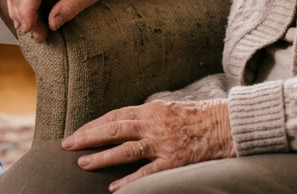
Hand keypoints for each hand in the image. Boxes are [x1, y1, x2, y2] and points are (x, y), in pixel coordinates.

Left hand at [62, 100, 234, 189]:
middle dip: (88, 136)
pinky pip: (148, 172)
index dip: (95, 124)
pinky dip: (129, 179)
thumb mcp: (172, 109)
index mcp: (153, 109)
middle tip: (67, 144)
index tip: (77, 132)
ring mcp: (164, 142)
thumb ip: (150, 116)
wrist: (230, 125)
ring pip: (125, 149)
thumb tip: (128, 122)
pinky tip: (114, 188)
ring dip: (101, 157)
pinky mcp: (174, 161)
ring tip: (82, 164)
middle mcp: (154, 123)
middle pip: (114, 128)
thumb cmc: (202, 118)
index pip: (116, 115)